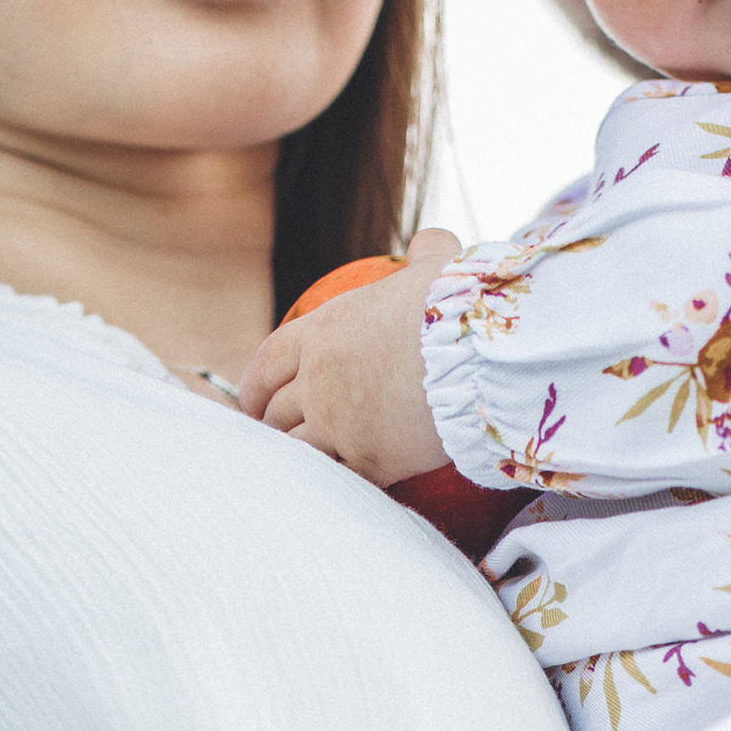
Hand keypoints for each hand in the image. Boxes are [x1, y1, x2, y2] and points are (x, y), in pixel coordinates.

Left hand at [239, 230, 459, 483]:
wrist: (478, 357)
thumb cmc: (456, 304)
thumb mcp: (435, 268)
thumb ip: (426, 254)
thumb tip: (431, 243)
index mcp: (322, 333)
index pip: (269, 362)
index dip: (255, 386)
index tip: (252, 402)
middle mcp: (319, 382)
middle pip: (278, 412)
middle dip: (274, 426)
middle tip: (279, 438)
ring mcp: (340, 426)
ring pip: (300, 451)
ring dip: (301, 458)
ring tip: (307, 466)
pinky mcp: (370, 462)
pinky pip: (342, 478)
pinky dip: (340, 481)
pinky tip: (345, 487)